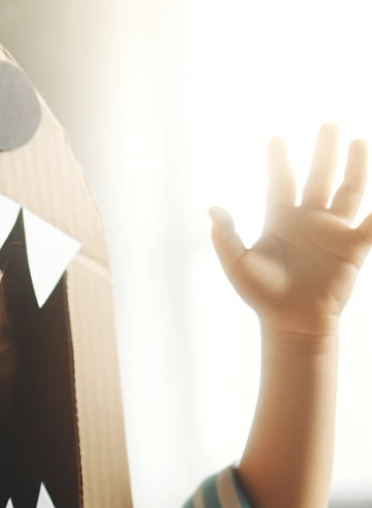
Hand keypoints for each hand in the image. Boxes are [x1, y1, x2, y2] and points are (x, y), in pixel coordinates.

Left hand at [209, 123, 371, 337]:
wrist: (291, 321)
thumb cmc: (262, 295)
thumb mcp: (238, 265)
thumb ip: (226, 237)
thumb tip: (213, 208)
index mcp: (280, 221)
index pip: (280, 183)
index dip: (278, 161)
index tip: (275, 138)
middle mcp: (308, 220)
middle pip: (318, 177)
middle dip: (323, 151)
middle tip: (328, 124)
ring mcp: (332, 230)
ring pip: (348, 189)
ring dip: (356, 166)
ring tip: (358, 140)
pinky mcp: (353, 246)